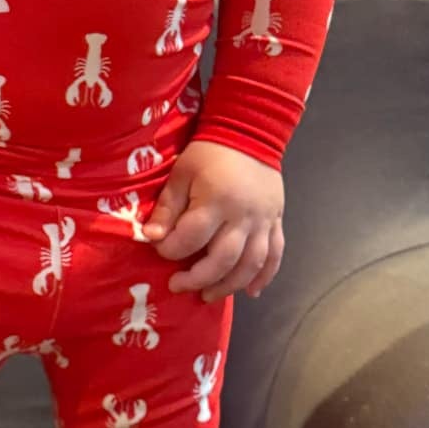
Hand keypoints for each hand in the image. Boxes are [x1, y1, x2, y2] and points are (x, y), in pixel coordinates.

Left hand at [143, 142, 284, 301]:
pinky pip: (275, 255)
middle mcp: (243, 216)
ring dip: (229, 285)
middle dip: (198, 278)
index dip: (171, 250)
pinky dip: (264, 277)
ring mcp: (264, 221)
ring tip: (208, 295)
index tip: (160, 251)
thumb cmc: (209, 153)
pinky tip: (250, 291)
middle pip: (223, 259)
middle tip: (179, 286)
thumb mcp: (181, 174)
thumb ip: (167, 207)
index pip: (191, 237)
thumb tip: (152, 237)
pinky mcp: (276, 222)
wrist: (250, 132)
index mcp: (216, 201)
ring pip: (251, 264)